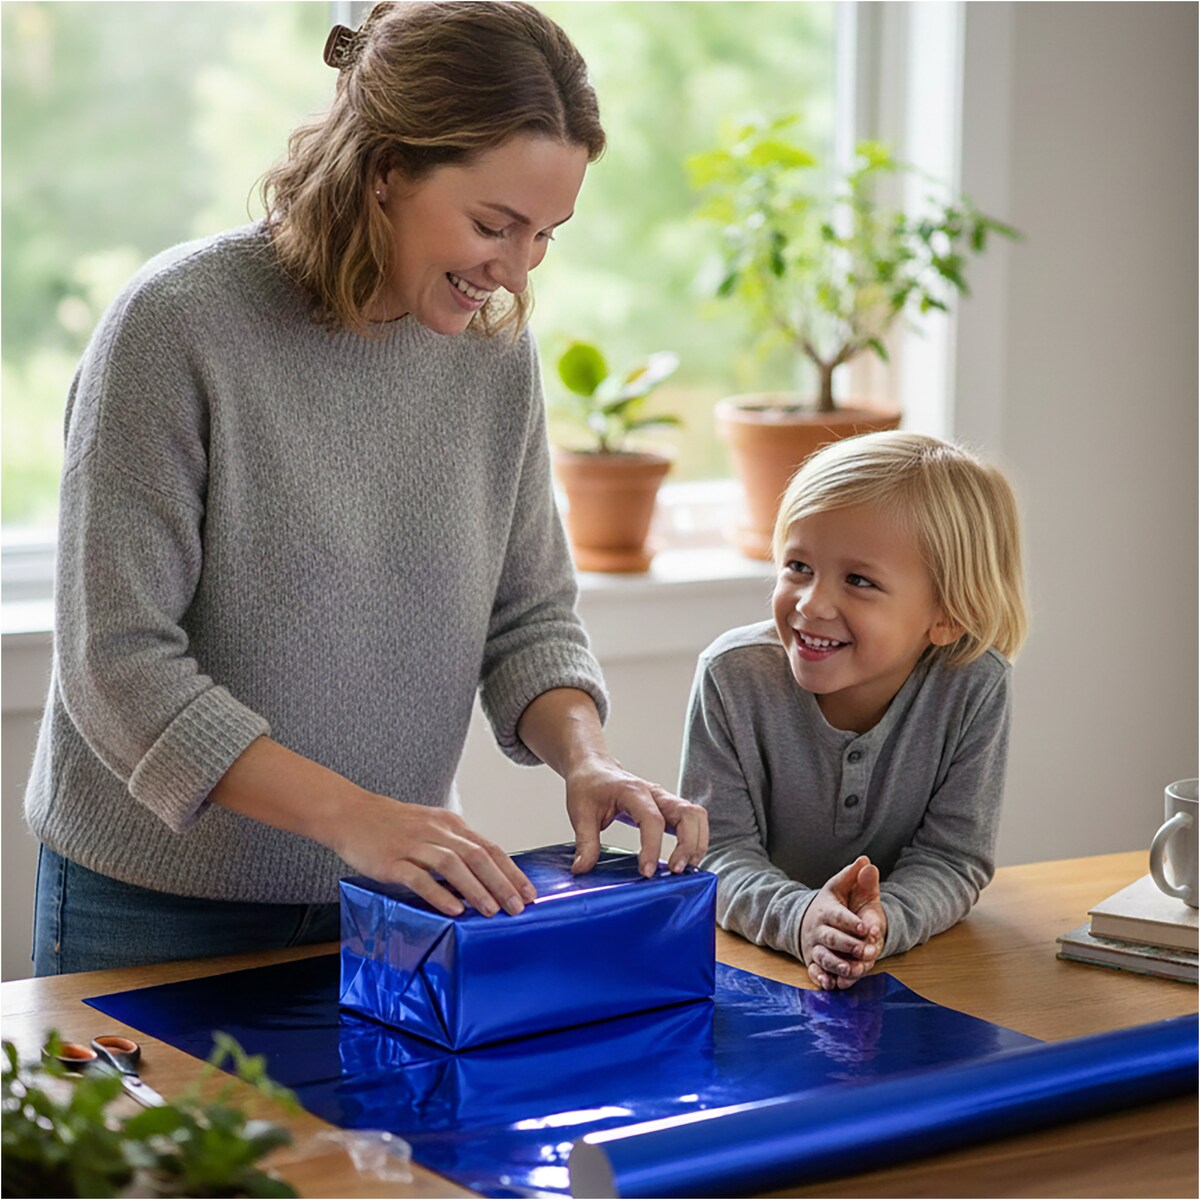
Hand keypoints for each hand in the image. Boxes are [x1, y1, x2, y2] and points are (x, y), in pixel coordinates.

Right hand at [335, 793, 536, 918]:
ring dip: (475, 889)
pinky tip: (454, 909)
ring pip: (452, 865)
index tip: (529, 893)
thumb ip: (455, 847)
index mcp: (450, 824)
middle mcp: (436, 832)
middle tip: (518, 907)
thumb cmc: (393, 825)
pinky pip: (419, 877)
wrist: (350, 813)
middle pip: (477, 856)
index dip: (512, 871)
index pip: (490, 848)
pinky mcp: (391, 860)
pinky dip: (438, 893)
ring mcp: (413, 845)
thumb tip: (485, 875)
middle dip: (501, 883)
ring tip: (491, 911)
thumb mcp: (431, 827)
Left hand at [564, 754, 707, 877]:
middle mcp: (655, 793)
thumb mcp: (580, 813)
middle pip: (688, 813)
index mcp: (633, 792)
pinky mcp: (668, 808)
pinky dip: (695, 840)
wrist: (594, 768)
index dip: (652, 847)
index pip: (652, 819)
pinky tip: (685, 860)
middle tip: (675, 871)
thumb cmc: (588, 785)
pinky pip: (692, 821)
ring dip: (697, 843)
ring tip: (685, 868)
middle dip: (689, 845)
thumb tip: (582, 869)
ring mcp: (665, 800)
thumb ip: (585, 842)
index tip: (646, 872)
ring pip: (696, 816)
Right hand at [800, 855, 887, 990]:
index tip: (866, 928)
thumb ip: (854, 876)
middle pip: (832, 939)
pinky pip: (814, 972)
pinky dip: (821, 979)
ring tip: (849, 969)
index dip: (851, 923)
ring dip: (837, 964)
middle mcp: (819, 930)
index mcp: (826, 910)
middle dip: (849, 945)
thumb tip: (866, 861)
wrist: (808, 921)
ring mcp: (815, 947)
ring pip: (824, 957)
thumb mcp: (841, 887)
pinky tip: (830, 984)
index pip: (838, 916)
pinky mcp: (813, 963)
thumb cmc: (831, 905)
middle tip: (865, 951)